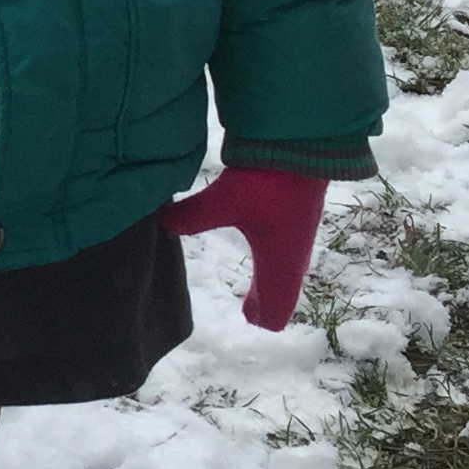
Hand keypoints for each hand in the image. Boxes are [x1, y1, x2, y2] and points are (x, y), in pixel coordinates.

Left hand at [163, 166, 331, 330]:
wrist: (305, 144)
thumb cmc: (269, 181)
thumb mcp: (224, 201)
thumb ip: (190, 217)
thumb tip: (163, 225)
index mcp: (280, 263)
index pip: (277, 305)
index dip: (264, 317)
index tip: (253, 324)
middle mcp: (293, 254)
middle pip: (281, 291)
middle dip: (265, 304)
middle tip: (251, 316)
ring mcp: (296, 234)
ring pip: (285, 268)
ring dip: (271, 283)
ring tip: (257, 294)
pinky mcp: (294, 214)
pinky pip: (285, 249)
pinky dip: (274, 261)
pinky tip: (265, 249)